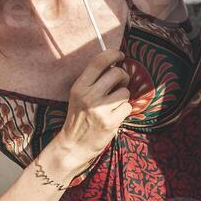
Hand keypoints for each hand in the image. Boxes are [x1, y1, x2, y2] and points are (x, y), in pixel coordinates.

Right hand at [47, 49, 132, 174]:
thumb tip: (116, 62)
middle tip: (119, 85)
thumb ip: (94, 80)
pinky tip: (114, 117)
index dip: (113, 54)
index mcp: (79, 87)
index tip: (120, 56)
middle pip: (117, 73)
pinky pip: (128, 107)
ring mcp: (99, 109)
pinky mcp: (110, 122)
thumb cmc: (79, 117)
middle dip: (123, 77)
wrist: (73, 146)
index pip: (99, 61)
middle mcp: (88, 96)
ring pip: (125, 91)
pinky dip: (124, 111)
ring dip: (123, 98)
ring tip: (112, 106)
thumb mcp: (79, 96)